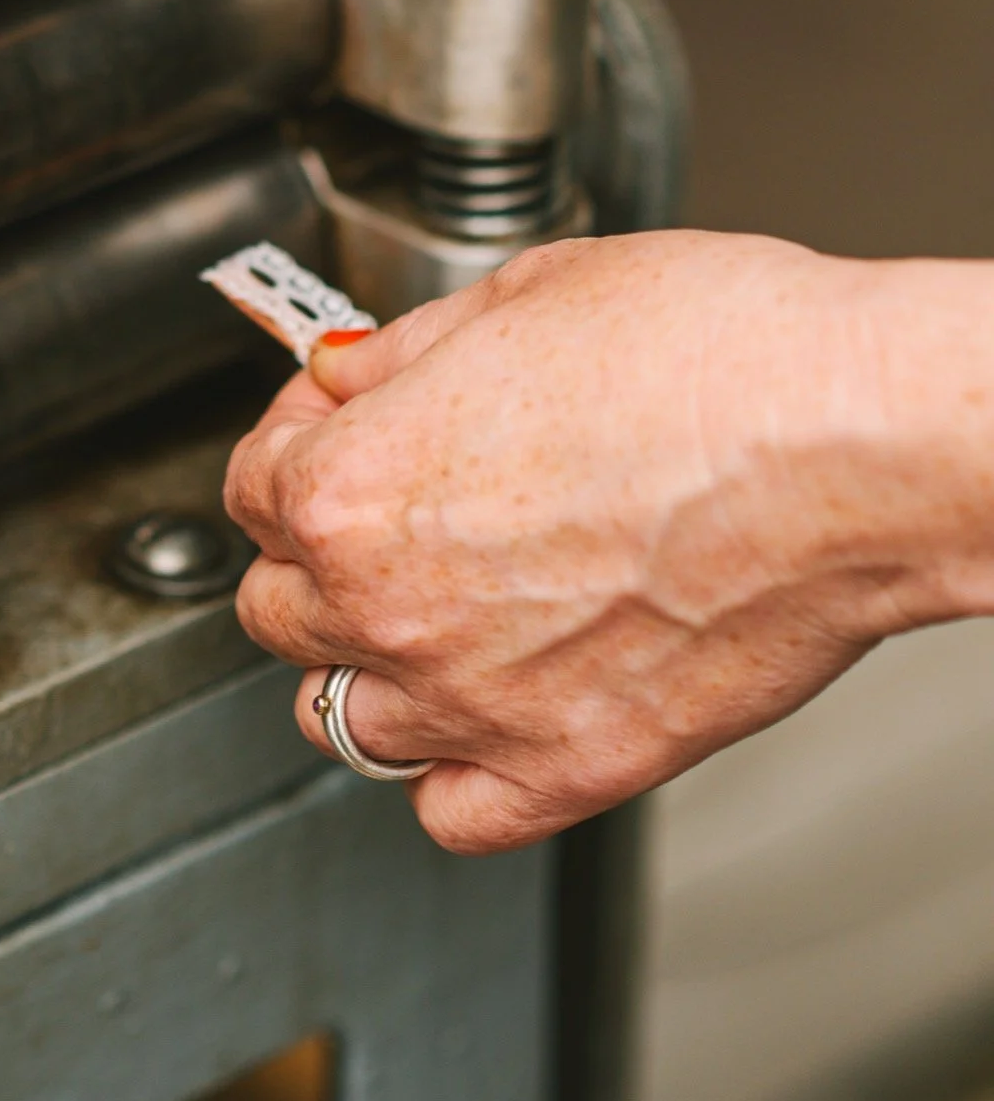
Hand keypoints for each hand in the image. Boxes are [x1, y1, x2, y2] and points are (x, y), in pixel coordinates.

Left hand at [224, 231, 993, 852]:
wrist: (850, 442)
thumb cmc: (714, 354)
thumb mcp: (522, 292)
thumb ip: (406, 351)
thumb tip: (351, 371)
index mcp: (352, 486)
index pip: (250, 484)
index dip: (293, 439)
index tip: (331, 424)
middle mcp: (390, 607)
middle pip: (277, 605)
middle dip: (314, 550)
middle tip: (382, 504)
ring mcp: (471, 704)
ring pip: (340, 717)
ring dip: (363, 663)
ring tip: (424, 606)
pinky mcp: (566, 772)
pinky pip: (445, 808)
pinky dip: (447, 769)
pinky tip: (480, 705)